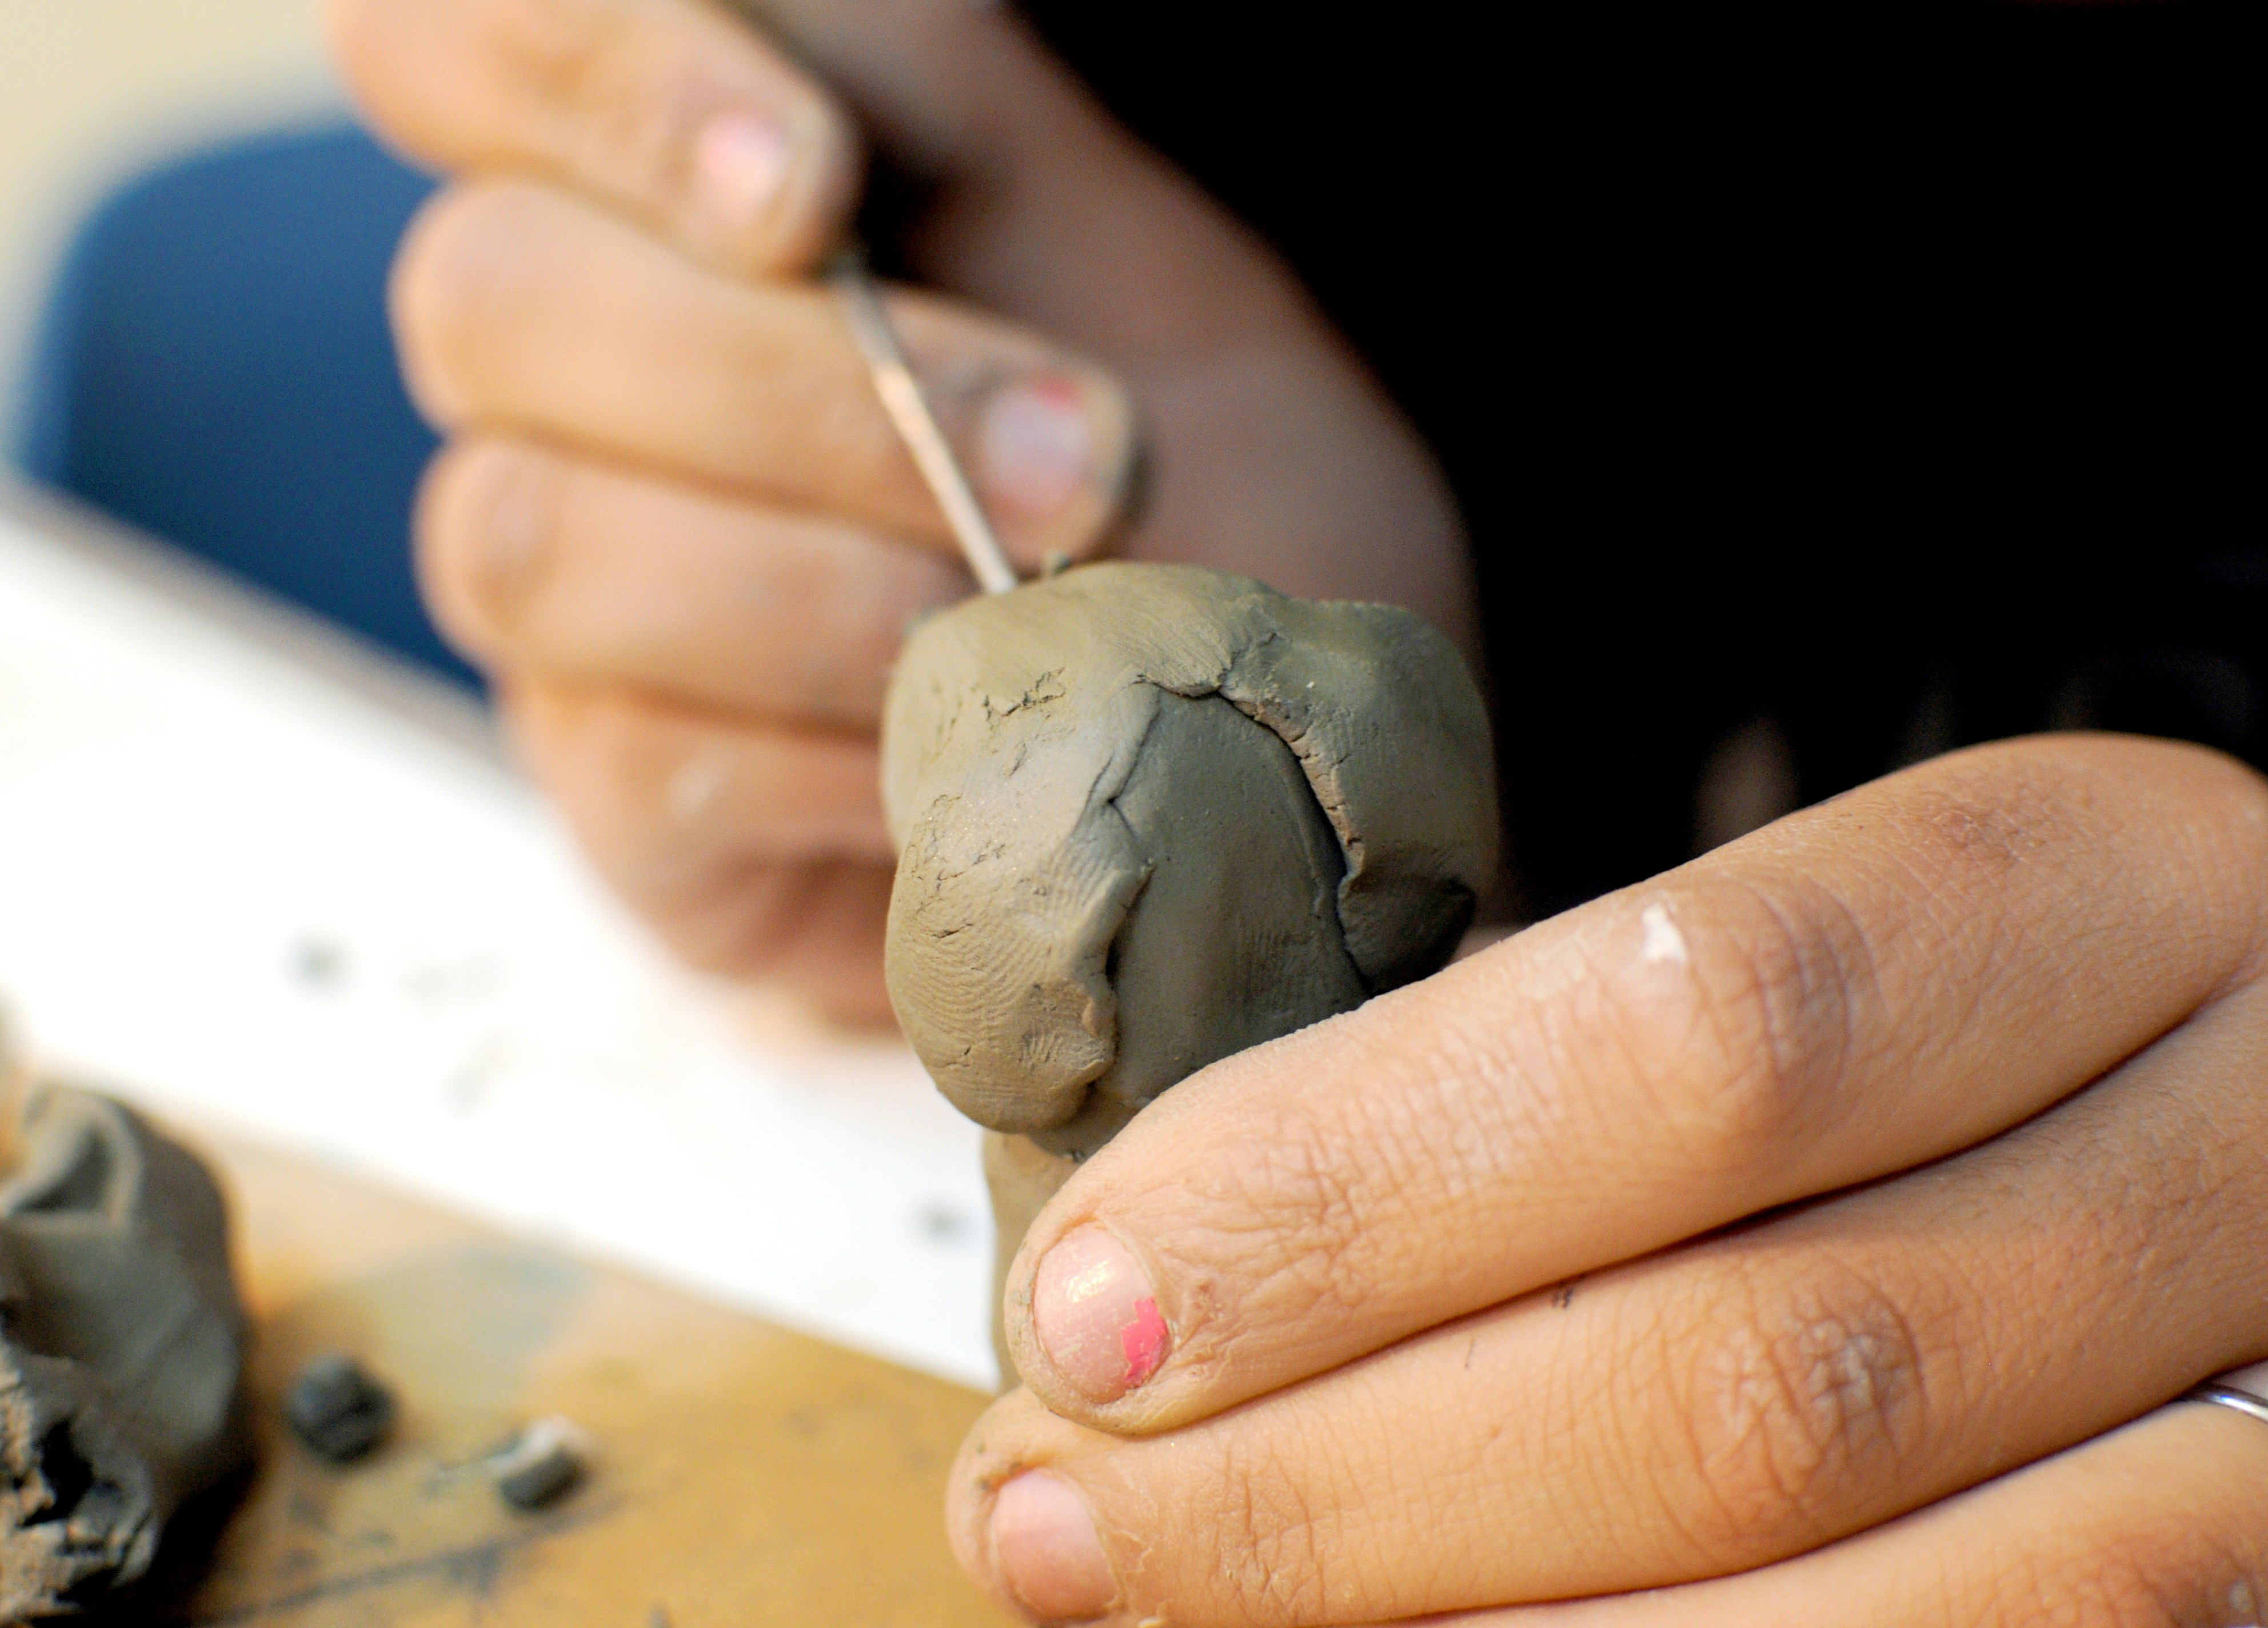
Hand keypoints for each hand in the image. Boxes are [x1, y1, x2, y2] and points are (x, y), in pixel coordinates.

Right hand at [328, 0, 1466, 1023]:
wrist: (1242, 730)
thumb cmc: (1177, 460)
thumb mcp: (1089, 225)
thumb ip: (915, 78)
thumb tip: (788, 21)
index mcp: (652, 183)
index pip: (450, 43)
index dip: (586, 81)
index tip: (809, 186)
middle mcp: (564, 373)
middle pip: (485, 299)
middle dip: (782, 382)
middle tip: (1072, 456)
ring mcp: (573, 591)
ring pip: (530, 538)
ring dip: (815, 579)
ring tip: (1034, 607)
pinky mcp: (624, 792)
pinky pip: (650, 765)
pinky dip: (848, 750)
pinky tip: (979, 745)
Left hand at [950, 735, 2267, 1624]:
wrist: (2211, 1135)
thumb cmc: (1915, 1036)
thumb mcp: (1756, 962)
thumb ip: (1509, 1087)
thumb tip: (1137, 1278)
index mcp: (2087, 881)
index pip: (1696, 1030)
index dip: (1355, 1187)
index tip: (1087, 1298)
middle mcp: (2231, 1138)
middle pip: (1752, 1363)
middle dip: (1338, 1475)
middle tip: (1054, 1508)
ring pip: (1846, 1587)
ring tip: (1172, 1612)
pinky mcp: (2253, 1587)